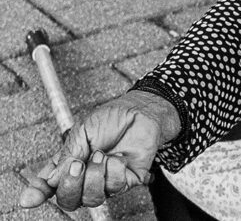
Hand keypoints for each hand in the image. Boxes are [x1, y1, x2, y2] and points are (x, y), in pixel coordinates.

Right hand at [19, 91, 180, 210]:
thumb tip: (50, 180)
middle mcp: (86, 176)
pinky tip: (118, 158)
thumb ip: (67, 156)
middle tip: (78, 164)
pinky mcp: (126, 181)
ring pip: (91, 199)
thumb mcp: (82, 132)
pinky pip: (115, 188)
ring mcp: (106, 180)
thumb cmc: (113, 117)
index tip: (29, 199)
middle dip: (70, 185)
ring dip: (94, 176)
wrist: (141, 111)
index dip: (37, 194)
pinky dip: (114, 171)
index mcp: (69, 163)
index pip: (49, 185)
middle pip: (69, 200)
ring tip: (102, 155)